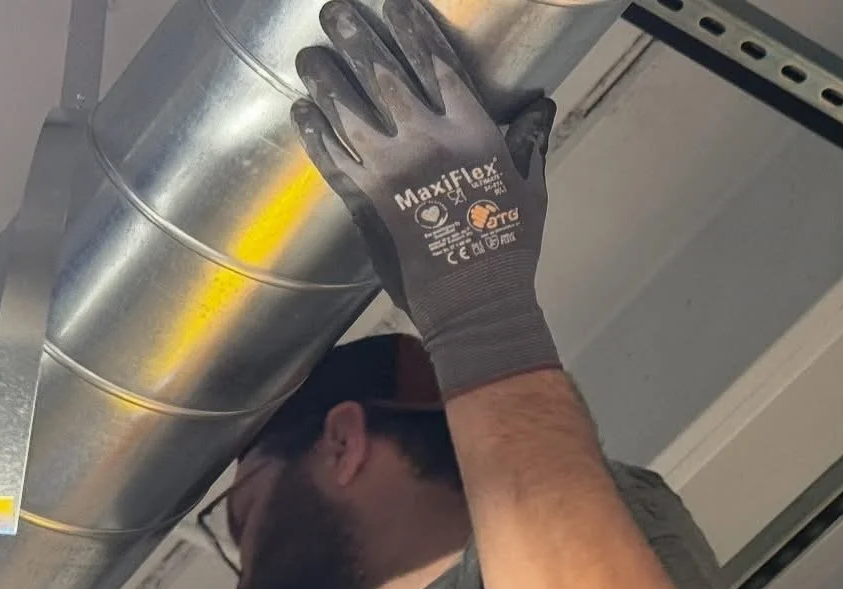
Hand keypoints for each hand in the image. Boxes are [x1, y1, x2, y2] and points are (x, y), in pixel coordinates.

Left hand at [293, 0, 560, 395]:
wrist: (475, 304)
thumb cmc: (509, 248)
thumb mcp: (531, 189)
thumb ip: (529, 142)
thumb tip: (540, 106)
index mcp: (471, 130)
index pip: (435, 60)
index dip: (411, 25)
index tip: (393, 2)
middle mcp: (425, 139)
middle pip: (381, 71)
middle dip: (355, 35)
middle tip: (335, 10)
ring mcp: (389, 169)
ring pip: (346, 107)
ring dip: (324, 76)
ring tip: (308, 55)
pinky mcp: (362, 200)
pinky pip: (330, 155)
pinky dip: (313, 130)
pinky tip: (302, 109)